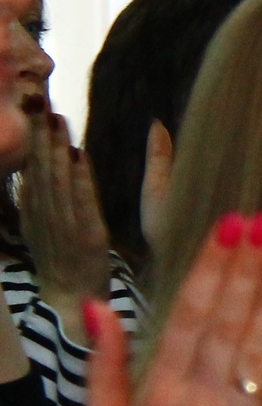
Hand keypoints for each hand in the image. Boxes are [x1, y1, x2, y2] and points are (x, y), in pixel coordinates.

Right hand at [16, 98, 113, 318]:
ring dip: (56, 149)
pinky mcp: (88, 238)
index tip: (30, 110)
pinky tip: (80, 154)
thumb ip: (34, 203)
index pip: (30, 170)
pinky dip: (81, 177)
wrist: (71, 301)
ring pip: (57, 181)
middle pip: (39, 170)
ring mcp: (65, 227)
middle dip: (39, 136)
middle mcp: (44, 218)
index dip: (30, 141)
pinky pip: (83, 202)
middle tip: (39, 103)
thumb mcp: (39, 230)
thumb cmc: (59, 264)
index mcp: (32, 214)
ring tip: (58, 119)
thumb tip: (30, 174)